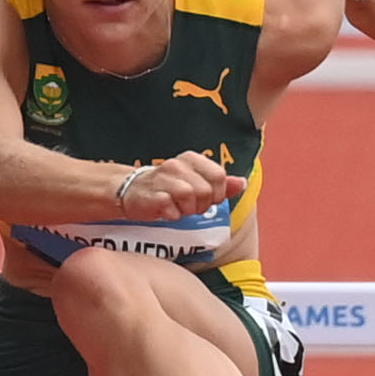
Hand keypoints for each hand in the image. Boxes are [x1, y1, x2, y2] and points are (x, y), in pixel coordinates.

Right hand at [121, 151, 243, 220]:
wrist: (131, 191)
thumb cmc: (169, 188)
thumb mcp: (197, 182)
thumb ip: (221, 183)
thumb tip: (243, 183)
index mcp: (191, 160)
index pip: (219, 175)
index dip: (217, 192)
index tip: (207, 198)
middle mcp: (176, 165)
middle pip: (206, 190)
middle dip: (202, 204)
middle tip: (191, 206)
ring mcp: (162, 179)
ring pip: (190, 197)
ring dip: (188, 210)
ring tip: (179, 208)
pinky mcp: (150, 195)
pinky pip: (172, 209)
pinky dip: (173, 215)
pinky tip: (167, 212)